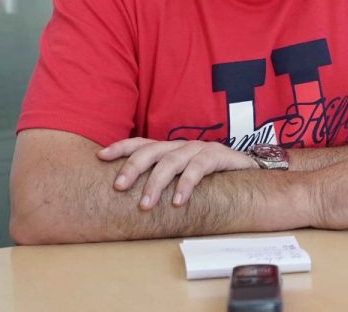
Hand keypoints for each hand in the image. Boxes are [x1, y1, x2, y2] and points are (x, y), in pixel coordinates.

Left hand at [97, 138, 257, 209]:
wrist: (248, 172)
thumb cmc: (209, 177)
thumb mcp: (181, 177)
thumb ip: (162, 181)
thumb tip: (130, 198)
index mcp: (169, 149)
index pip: (140, 143)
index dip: (120, 147)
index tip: (100, 156)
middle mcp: (180, 146)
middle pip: (151, 151)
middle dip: (132, 167)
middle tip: (118, 187)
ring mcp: (198, 149)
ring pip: (171, 162)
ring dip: (156, 183)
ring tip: (145, 204)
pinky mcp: (216, 156)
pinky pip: (197, 169)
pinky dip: (186, 185)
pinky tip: (178, 201)